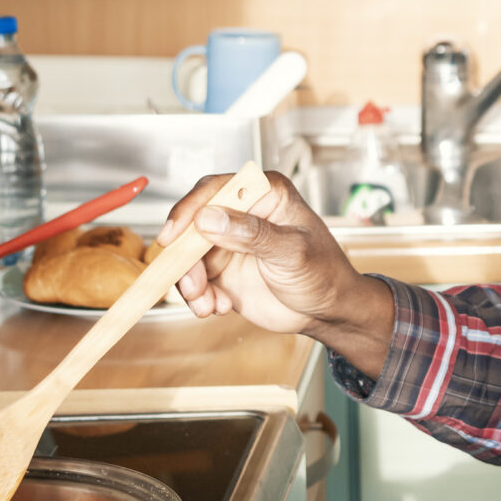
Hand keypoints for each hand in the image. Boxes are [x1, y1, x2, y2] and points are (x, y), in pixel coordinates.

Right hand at [158, 172, 395, 378]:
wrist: (327, 311)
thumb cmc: (324, 273)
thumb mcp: (292, 251)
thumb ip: (253, 234)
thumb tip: (209, 217)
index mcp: (264, 193)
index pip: (215, 189)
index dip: (189, 209)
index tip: (173, 236)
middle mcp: (241, 213)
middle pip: (192, 224)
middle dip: (185, 258)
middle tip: (193, 285)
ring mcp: (228, 241)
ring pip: (187, 255)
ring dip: (190, 283)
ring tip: (209, 304)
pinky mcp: (221, 269)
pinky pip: (194, 279)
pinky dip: (198, 296)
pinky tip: (218, 307)